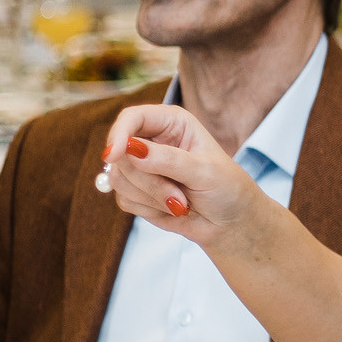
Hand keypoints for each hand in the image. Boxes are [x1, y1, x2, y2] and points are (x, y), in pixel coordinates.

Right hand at [98, 104, 277, 248]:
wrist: (230, 222)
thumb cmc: (226, 188)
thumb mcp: (204, 171)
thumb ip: (169, 159)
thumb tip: (131, 149)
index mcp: (172, 122)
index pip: (132, 118)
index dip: (118, 134)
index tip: (112, 156)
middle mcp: (152, 140)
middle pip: (121, 153)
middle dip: (148, 180)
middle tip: (179, 196)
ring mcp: (141, 166)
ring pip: (119, 179)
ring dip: (152, 197)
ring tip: (182, 203)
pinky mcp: (136, 191)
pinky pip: (124, 200)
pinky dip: (149, 209)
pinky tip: (172, 209)